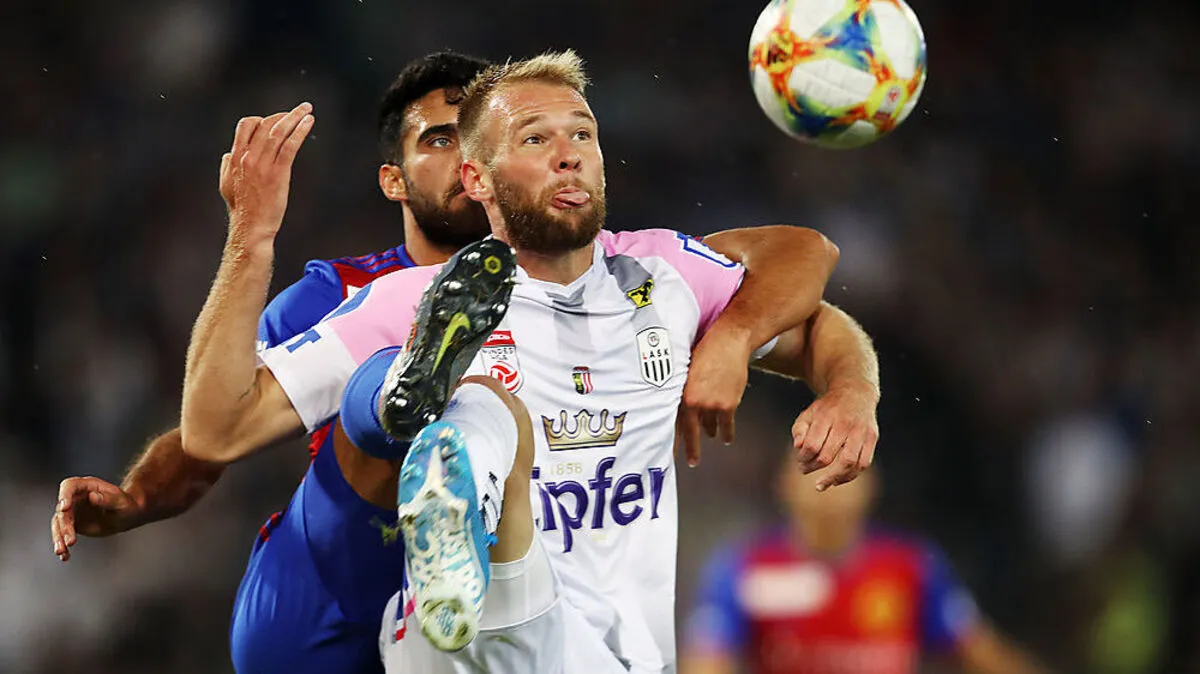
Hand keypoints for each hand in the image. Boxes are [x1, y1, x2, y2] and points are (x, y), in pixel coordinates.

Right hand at [51, 477, 141, 561]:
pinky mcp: (72, 524)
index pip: (69, 486)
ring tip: (62, 551)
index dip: (64, 495)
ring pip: (59, 523)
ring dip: (59, 538)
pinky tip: (65, 556)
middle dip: (64, 526)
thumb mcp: (121, 502)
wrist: (126, 516)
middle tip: (71, 541)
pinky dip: (62, 545)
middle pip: (62, 510)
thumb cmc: (126, 504)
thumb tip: (92, 497)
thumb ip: (108, 499)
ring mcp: (72, 511)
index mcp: (87, 486)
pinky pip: (62, 534)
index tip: (64, 508)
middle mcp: (75, 497)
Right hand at [219, 102, 314, 242]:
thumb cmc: (242, 209)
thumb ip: (228, 166)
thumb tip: (229, 154)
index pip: (247, 125)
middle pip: (266, 124)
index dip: (263, 118)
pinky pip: (290, 145)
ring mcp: (263, 164)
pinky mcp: (278, 173)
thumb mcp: (226, 184)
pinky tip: (309, 123)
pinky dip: (300, 131)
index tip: (277, 120)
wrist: (250, 227)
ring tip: (307, 109)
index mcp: (235, 157)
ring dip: (295, 116)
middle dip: (284, 114)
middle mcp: (248, 157)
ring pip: (278, 131)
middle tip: (299, 110)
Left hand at [677, 328, 753, 466]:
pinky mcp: (728, 405)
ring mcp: (711, 406)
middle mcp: (693, 402)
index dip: (671, 440)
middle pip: (690, 432)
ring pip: (709, 427)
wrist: (729, 343)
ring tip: (710, 436)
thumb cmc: (706, 350)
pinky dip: (727, 433)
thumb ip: (681, 389)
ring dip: (710, 432)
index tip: (667, 454)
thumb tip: (676, 405)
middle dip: (691, 448)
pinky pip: (727, 425)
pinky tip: (726, 438)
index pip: (673, 423)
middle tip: (691, 461)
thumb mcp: (685, 369)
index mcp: (680, 393)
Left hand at [792, 381, 878, 490]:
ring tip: (821, 485)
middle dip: (813, 467)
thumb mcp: (809, 413)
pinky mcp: (872, 437)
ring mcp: (860, 431)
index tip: (800, 461)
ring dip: (833, 478)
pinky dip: (850, 476)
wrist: (855, 392)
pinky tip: (838, 480)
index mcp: (826, 416)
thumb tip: (798, 447)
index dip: (803, 457)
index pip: (812, 445)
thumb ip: (800, 429)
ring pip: (849, 462)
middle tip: (804, 470)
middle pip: (828, 455)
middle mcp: (844, 423)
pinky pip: (863, 463)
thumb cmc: (827, 408)